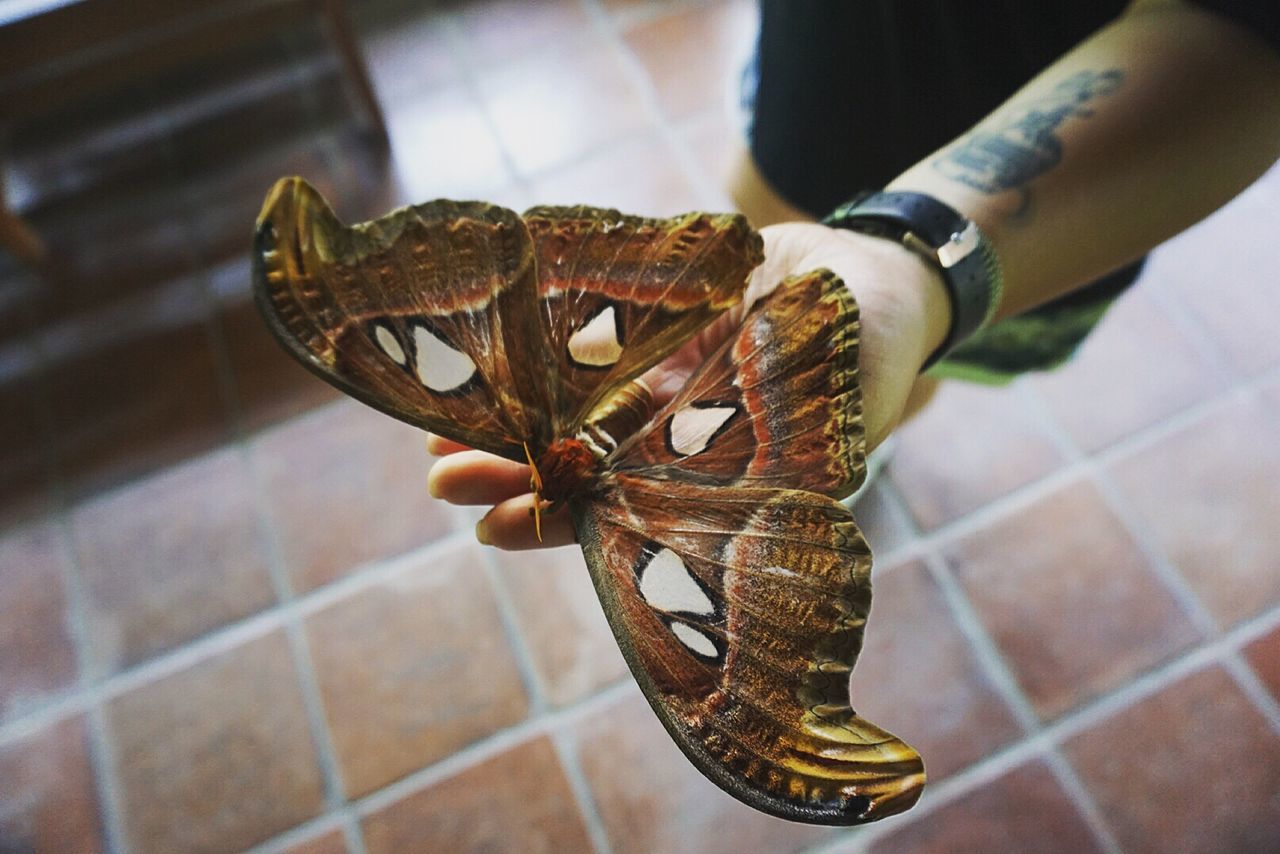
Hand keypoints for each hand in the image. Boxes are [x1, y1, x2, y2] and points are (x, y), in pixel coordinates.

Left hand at [426, 222, 949, 549]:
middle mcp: (679, 440)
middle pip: (585, 467)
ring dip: (513, 422)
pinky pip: (588, 343)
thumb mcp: (851, 392)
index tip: (495, 530)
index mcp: (718, 476)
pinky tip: (491, 357)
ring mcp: (661, 386)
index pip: (629, 513)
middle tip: (443, 480)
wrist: (869, 274)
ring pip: (574, 411)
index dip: (564, 524)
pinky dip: (540, 354)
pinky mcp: (653, 330)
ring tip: (440, 433)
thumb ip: (805, 438)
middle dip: (516, 474)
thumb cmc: (873, 341)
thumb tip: (756, 485)